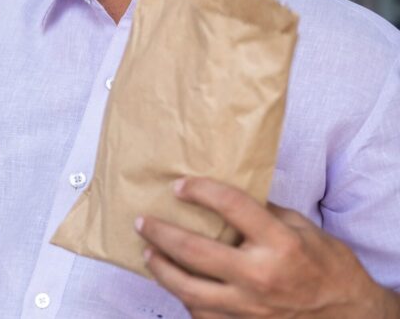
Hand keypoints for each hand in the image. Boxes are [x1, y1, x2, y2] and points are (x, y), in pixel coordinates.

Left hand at [135, 177, 399, 317]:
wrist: (349, 315)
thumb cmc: (327, 266)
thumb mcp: (303, 228)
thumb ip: (264, 212)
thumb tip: (224, 196)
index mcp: (280, 243)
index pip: (231, 206)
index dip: (200, 191)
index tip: (179, 186)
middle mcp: (260, 276)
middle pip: (194, 250)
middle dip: (161, 233)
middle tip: (143, 221)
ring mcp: (249, 306)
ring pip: (189, 289)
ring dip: (161, 269)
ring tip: (148, 253)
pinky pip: (201, 314)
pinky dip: (184, 298)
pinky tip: (175, 284)